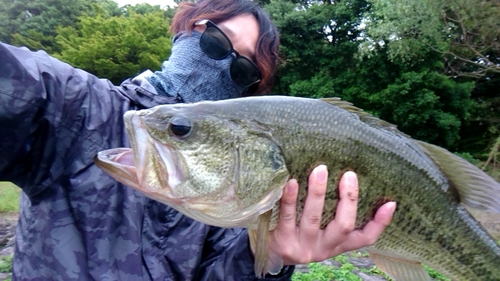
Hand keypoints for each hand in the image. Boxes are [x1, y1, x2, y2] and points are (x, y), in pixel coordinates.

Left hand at [268, 165, 395, 264]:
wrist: (268, 254)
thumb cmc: (298, 232)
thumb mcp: (321, 230)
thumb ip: (334, 214)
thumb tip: (350, 180)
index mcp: (337, 244)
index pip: (365, 238)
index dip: (380, 223)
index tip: (390, 202)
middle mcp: (324, 248)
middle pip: (343, 226)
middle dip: (348, 199)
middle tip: (349, 174)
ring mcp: (303, 246)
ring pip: (314, 219)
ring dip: (318, 193)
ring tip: (320, 170)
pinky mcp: (283, 243)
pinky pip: (286, 217)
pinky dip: (290, 198)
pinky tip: (291, 182)